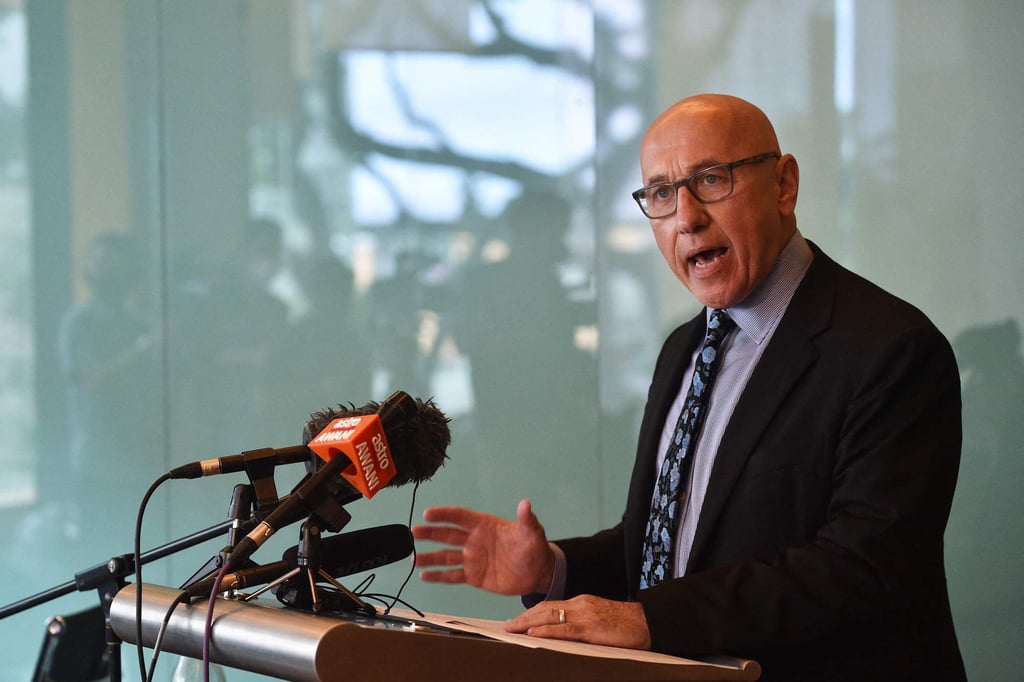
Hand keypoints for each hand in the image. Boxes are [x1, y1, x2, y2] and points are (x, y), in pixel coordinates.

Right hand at [411, 499, 554, 594]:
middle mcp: (474, 540)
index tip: (428, 514)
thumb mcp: (533, 533)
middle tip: (414, 532)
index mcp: (485, 525)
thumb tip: (526, 504)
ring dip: (429, 557)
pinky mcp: (473, 576)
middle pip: (448, 535)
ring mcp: (472, 558)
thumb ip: (527, 520)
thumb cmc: (534, 549)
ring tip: (413, 559)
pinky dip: (438, 576)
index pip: (460, 517)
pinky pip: (452, 576)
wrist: (537, 574)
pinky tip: (423, 576)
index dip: (444, 515)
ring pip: (446, 556)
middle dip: (430, 533)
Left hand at [505, 595, 651, 649]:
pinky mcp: (591, 628)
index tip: (516, 620)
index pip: (550, 606)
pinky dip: (546, 630)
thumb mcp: (599, 619)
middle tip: (506, 626)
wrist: (647, 623)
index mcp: (581, 602)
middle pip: (544, 608)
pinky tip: (533, 633)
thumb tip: (561, 632)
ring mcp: (585, 615)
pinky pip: (564, 629)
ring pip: (550, 616)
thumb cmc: (625, 625)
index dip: (530, 612)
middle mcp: (579, 605)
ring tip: (512, 629)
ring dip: (527, 622)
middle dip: (523, 617)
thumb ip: (581, 622)